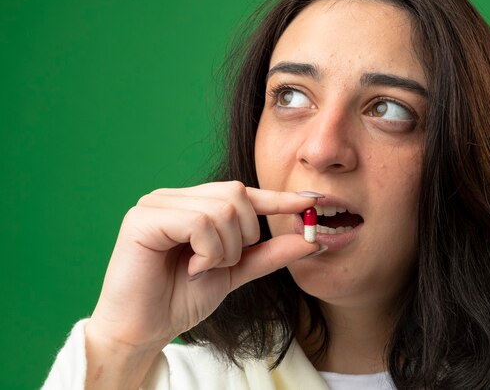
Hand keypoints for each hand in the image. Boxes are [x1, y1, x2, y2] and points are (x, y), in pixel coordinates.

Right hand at [86, 182, 318, 353]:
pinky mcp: (143, 218)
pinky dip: (208, 251)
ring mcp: (157, 203)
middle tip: (223, 262)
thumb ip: (269, 253)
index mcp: (193, 203)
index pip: (244, 192)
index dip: (278, 198)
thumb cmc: (182, 298)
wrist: (144, 330)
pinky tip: (192, 267)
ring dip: (225, 249)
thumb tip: (311, 239)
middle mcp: (175, 196)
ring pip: (223, 208)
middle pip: (237, 194)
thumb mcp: (235, 272)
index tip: (312, 202)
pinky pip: (199, 221)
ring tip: (203, 268)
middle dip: (244, 236)